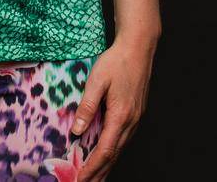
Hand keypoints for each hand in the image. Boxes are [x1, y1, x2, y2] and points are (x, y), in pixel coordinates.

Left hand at [72, 32, 156, 180]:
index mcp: (121, 115)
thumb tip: (77, 131)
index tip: (81, 179)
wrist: (139, 47)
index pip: (105, 150)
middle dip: (100, 173)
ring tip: (95, 178)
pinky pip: (124, 139)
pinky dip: (114, 152)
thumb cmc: (116, 61)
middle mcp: (131, 121)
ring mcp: (136, 118)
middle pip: (114, 154)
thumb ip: (86, 107)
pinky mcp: (137, 113)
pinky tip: (108, 156)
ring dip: (107, 165)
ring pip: (121, 148)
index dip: (92, 167)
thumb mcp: (96, 81)